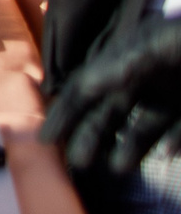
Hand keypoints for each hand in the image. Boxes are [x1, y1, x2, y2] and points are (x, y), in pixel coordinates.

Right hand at [41, 13, 180, 175]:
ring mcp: (175, 93)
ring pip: (142, 125)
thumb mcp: (163, 44)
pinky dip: (170, 144)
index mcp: (132, 55)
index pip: (89, 85)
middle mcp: (149, 75)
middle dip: (91, 136)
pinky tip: (164, 156)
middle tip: (78, 166)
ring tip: (117, 168)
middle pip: (110, 109)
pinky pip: (178, 131)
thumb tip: (89, 83)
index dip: (65, 111)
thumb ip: (128, 62)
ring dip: (127, 147)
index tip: (46, 139)